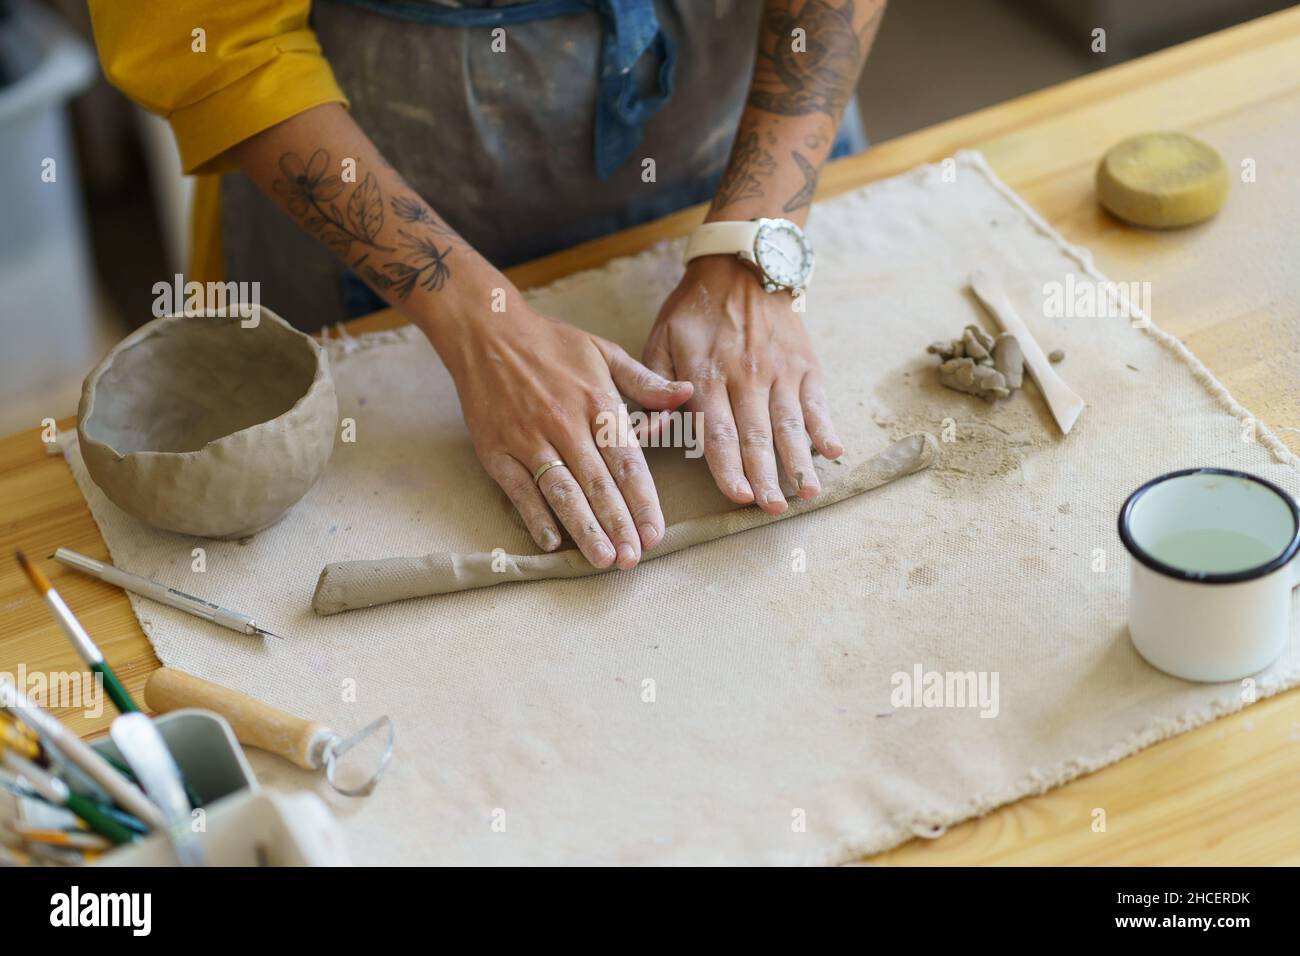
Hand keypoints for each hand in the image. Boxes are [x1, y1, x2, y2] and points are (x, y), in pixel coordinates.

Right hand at [440, 302, 693, 568]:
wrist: (486, 331)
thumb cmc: (552, 344)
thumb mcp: (604, 353)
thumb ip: (646, 382)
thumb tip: (686, 394)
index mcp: (597, 403)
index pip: (627, 462)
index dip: (642, 501)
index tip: (655, 534)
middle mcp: (565, 425)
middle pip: (598, 484)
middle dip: (617, 524)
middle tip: (632, 560)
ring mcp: (528, 439)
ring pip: (561, 491)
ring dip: (583, 528)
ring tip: (601, 560)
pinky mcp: (496, 450)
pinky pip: (519, 490)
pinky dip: (535, 517)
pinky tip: (553, 543)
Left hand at [643, 256, 842, 513]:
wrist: (742, 266)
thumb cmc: (694, 313)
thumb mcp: (661, 339)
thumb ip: (654, 386)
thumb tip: (656, 426)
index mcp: (707, 375)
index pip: (718, 431)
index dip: (729, 466)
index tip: (740, 496)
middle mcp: (746, 376)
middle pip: (757, 435)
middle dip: (767, 476)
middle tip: (774, 509)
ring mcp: (779, 371)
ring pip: (790, 423)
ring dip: (800, 461)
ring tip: (808, 493)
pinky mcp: (805, 365)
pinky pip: (817, 401)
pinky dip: (827, 426)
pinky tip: (835, 452)